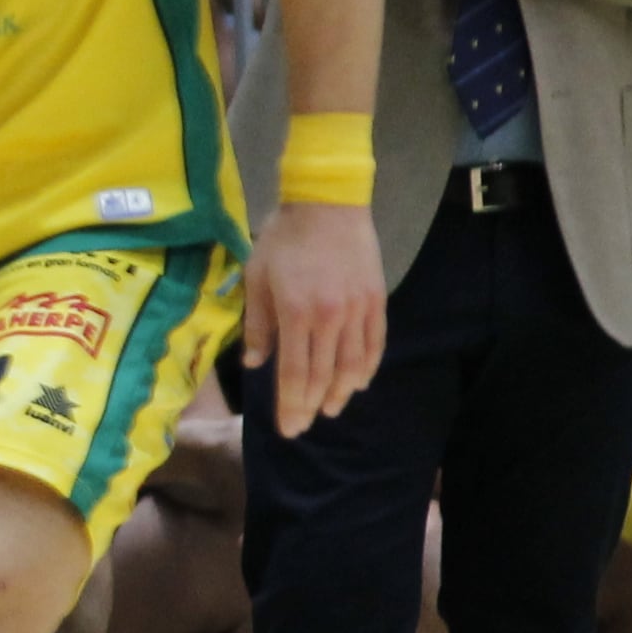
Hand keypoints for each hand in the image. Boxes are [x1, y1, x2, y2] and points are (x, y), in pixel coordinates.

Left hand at [243, 197, 386, 437]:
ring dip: (341, 392)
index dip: (290, 404)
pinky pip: (374, 344)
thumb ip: (258, 325)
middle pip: (323, 376)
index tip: (288, 428)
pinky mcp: (376, 301)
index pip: (294, 373)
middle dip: (311, 406)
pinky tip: (358, 382)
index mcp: (296, 314)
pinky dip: (367, 367)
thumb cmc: (284, 239)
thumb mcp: (257, 278)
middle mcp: (330, 318)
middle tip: (303, 427)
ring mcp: (357, 310)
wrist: (327, 204)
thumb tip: (255, 363)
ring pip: (352, 365)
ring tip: (329, 409)